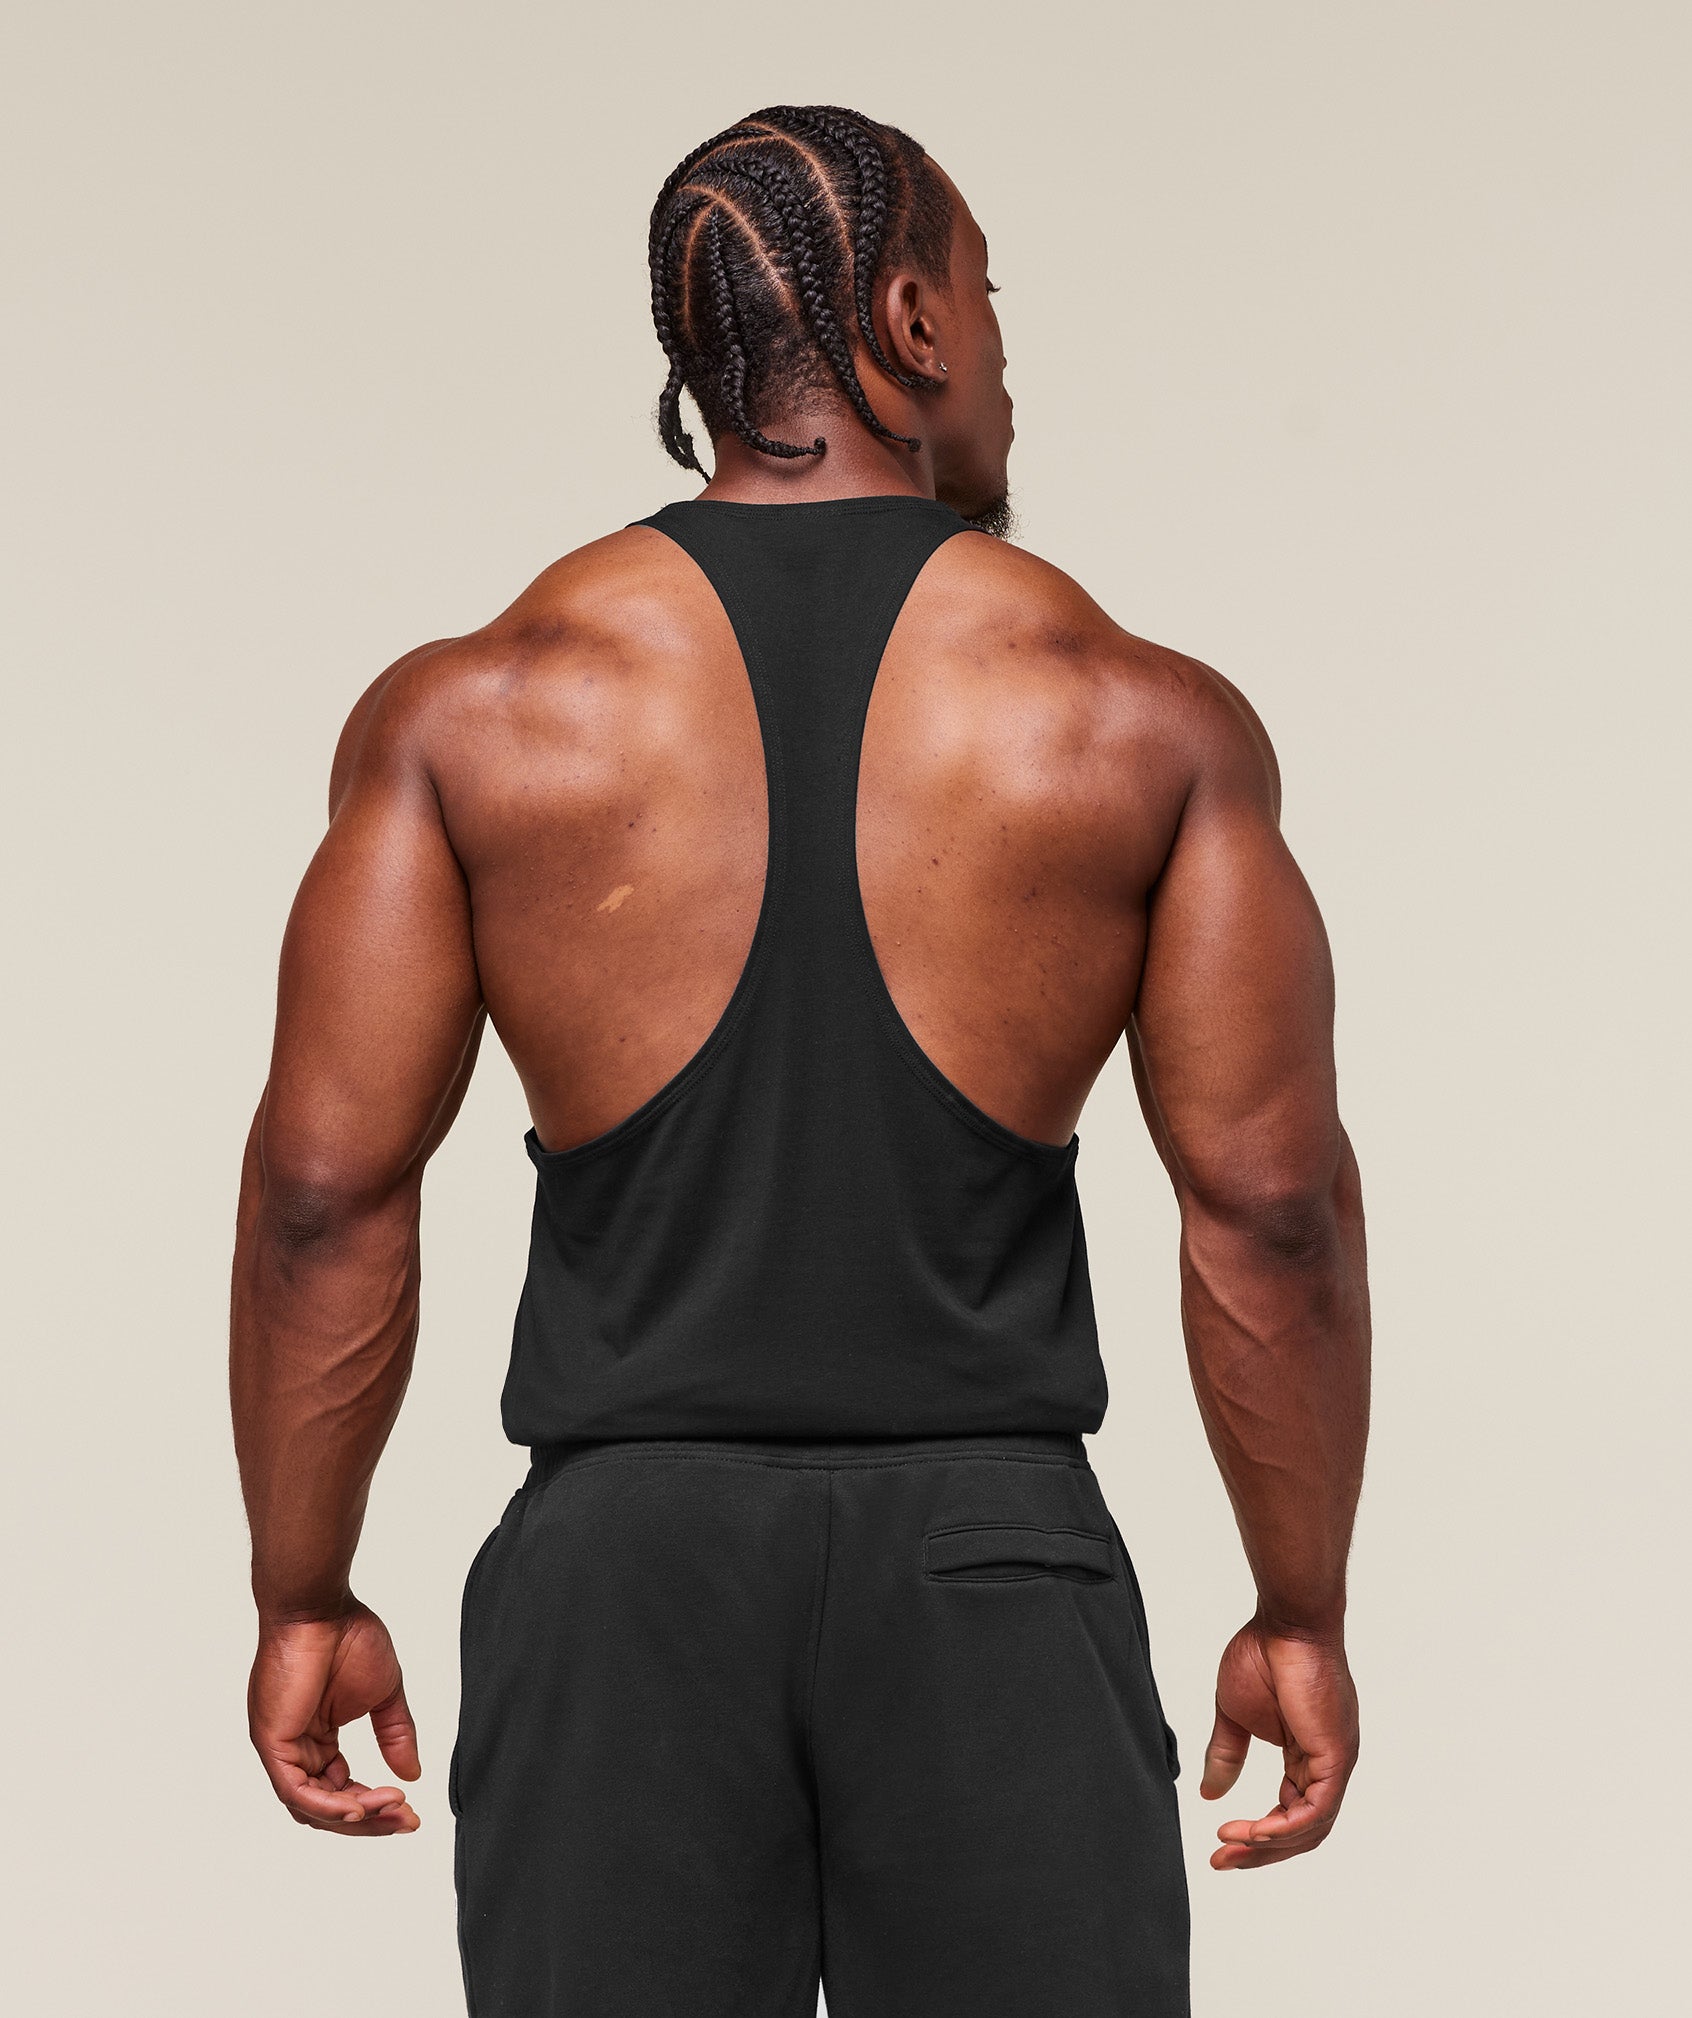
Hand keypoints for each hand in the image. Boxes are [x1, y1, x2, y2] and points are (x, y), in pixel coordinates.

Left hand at [248, 1603, 421, 1834]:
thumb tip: (411, 1773)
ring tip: (393, 1809)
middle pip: (327, 1807)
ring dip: (355, 1815)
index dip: (375, 1806)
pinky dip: (328, 1806)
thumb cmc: (347, 1636)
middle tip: (407, 1820)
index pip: (341, 1789)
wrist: (321, 1608)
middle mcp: (295, 1749)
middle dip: (370, 1819)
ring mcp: (281, 1749)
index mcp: (316, 1737)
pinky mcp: (272, 1744)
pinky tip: (360, 1807)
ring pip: (311, 1807)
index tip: (411, 1809)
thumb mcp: (383, 1693)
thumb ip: (395, 1734)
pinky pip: (296, 1791)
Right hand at [1200, 1617, 1357, 1869]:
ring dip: (1267, 1846)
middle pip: (1301, 1831)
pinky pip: (1316, 1811)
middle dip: (1259, 1852)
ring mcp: (1335, 1763)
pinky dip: (1283, 1829)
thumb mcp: (1235, 1715)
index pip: (1290, 1813)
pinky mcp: (1336, 1757)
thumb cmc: (1262, 1654)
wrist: (1284, 1623)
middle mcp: (1327, 1765)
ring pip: (1310, 1829)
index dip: (1256, 1836)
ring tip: (1228, 1847)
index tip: (1219, 1844)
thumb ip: (1227, 1754)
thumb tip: (1211, 1793)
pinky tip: (1252, 1833)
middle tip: (1221, 1863)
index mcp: (1308, 1755)